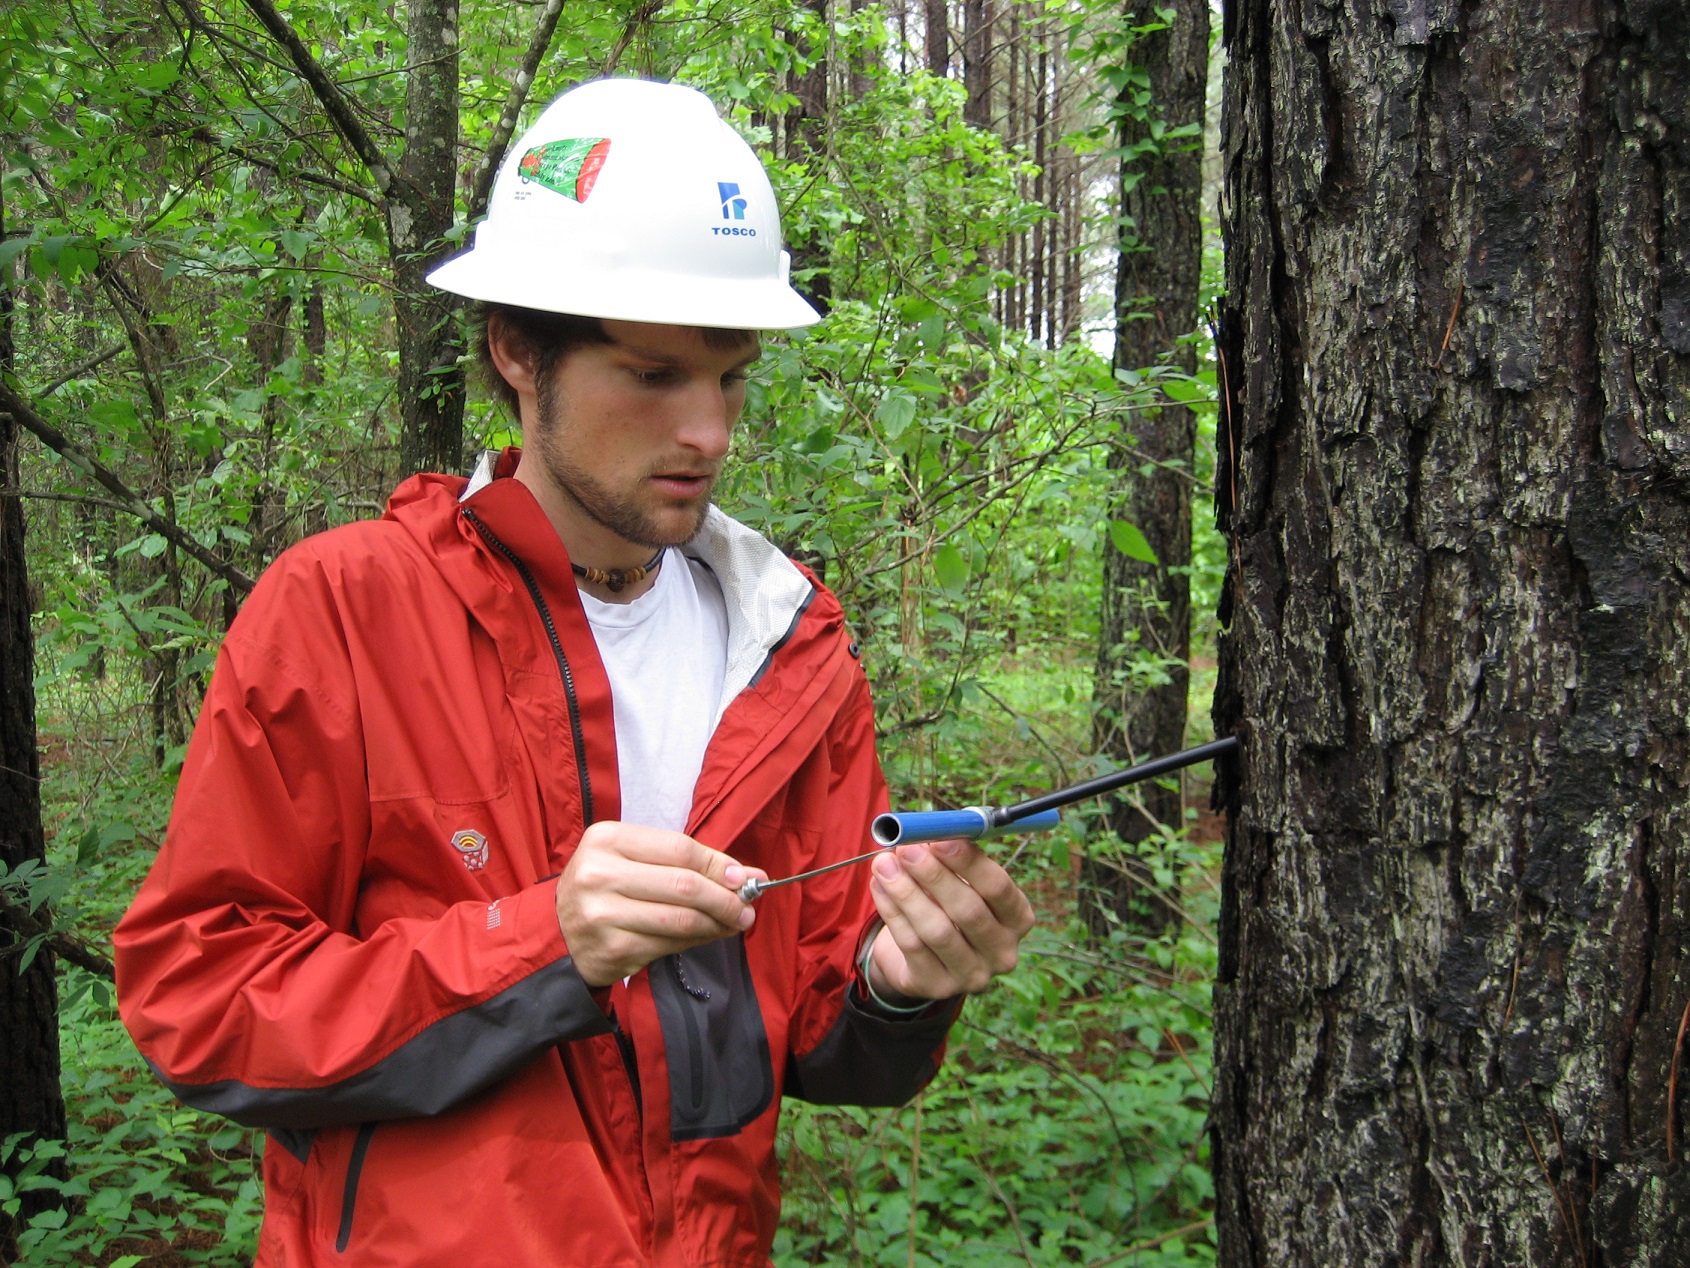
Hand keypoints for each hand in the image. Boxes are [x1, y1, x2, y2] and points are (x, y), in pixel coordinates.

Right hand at [555, 821, 766, 987]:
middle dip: (725, 899)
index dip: (719, 864)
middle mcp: (600, 874)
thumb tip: (747, 875)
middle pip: (684, 885)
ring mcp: (602, 914)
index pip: (679, 849)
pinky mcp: (612, 949)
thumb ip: (686, 863)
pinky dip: (696, 941)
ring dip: (717, 924)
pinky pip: (669, 945)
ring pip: (681, 919)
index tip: (744, 878)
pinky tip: (707, 936)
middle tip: (747, 909)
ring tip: (734, 924)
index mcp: (607, 839)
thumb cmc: (605, 889)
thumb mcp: (632, 860)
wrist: (558, 934)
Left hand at [865, 838, 1034, 1003]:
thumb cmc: (947, 905)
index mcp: (1018, 919)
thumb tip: (924, 833)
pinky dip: (892, 911)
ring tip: (884, 864)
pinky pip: (911, 946)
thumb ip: (950, 857)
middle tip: (907, 849)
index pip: (999, 889)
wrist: (924, 957)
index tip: (940, 837)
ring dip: (906, 892)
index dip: (969, 862)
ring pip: (936, 931)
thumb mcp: (960, 880)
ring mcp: (972, 975)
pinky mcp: (937, 986)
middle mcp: (1002, 952)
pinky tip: (879, 886)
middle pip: (969, 911)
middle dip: (934, 875)